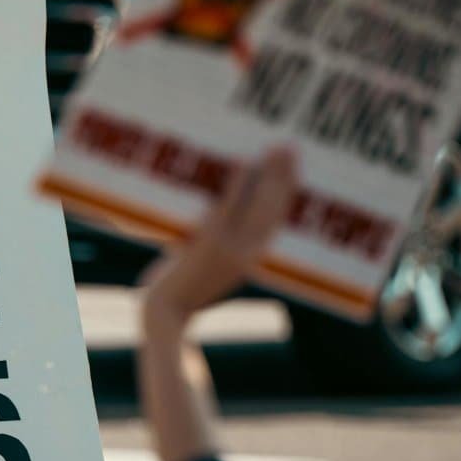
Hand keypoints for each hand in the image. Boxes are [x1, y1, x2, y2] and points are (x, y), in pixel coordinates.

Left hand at [141, 146, 297, 327]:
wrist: (166, 312)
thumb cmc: (184, 290)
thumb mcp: (210, 268)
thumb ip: (223, 247)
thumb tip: (220, 216)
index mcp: (251, 259)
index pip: (275, 219)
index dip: (286, 192)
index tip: (293, 167)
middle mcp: (247, 253)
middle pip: (272, 208)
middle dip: (284, 176)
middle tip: (290, 147)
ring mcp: (230, 248)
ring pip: (258, 205)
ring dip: (268, 174)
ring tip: (275, 149)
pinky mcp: (209, 243)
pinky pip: (228, 207)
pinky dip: (239, 184)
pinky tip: (244, 161)